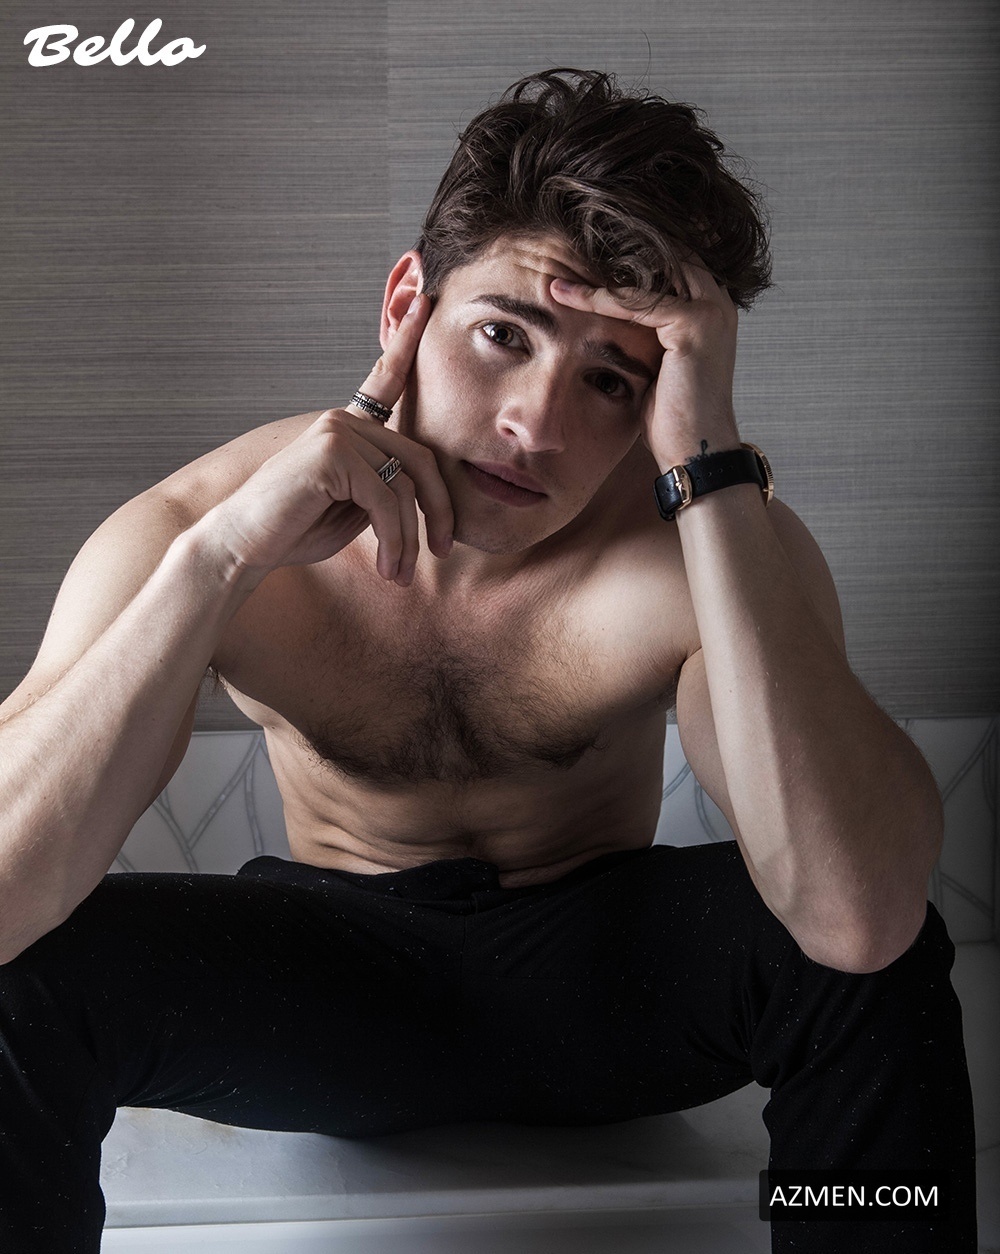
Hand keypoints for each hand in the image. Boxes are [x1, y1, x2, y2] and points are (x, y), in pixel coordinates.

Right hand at [206, 294, 452, 585]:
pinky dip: (393, 540)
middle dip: (440, 511)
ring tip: (398, 574)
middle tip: (442, 551)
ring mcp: (337, 431)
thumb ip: (386, 490)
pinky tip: (386, 567)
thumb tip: (427, 497)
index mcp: (349, 429)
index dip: (406, 340)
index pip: (384, 380)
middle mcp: (344, 421)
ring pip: (406, 487)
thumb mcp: (352, 509)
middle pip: (421, 459)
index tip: (424, 300)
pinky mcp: (331, 452)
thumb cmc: (294, 530)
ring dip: (409, 538)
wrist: (242, 544)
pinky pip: (387, 499)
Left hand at [550, 259, 740, 470]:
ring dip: (596, 272)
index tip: (578, 258)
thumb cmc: (673, 416)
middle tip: (563, 251)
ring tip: (554, 272)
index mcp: (710, 307)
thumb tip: (608, 317)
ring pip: (644, 276)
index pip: (668, 261)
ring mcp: (710, 310)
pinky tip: (565, 296)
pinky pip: (636, 302)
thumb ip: (644, 331)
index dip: (626, 256)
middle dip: (611, 250)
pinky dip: (598, 298)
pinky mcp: (694, 325)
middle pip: (660, 254)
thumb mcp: (655, 362)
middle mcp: (717, 301)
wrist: (695, 452)